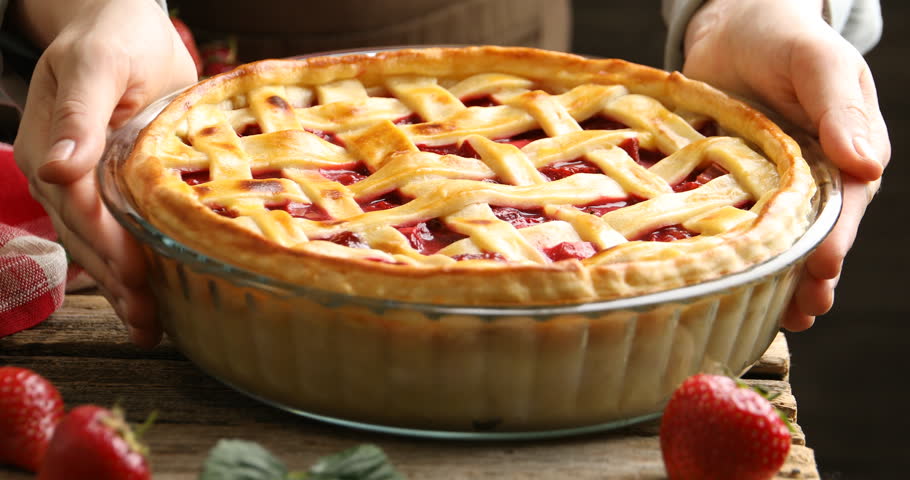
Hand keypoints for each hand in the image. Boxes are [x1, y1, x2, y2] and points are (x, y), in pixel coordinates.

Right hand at [13, 0, 197, 346]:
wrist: (122, 25)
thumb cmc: (113, 37)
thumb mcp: (97, 64)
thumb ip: (78, 114)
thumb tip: (56, 167)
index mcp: (55, 146)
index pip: (79, 207)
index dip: (106, 246)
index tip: (134, 279)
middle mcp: (64, 173)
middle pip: (87, 237)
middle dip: (117, 283)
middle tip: (151, 323)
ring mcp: (84, 183)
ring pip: (98, 245)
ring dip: (122, 289)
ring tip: (152, 329)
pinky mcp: (110, 186)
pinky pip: (114, 233)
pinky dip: (131, 268)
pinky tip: (152, 299)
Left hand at [681, 0, 889, 330]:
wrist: (733, 29)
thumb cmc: (785, 39)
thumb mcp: (818, 63)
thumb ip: (841, 107)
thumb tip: (868, 162)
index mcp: (845, 153)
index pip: (845, 204)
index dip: (836, 239)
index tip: (824, 269)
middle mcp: (811, 179)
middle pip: (814, 236)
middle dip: (810, 276)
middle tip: (801, 311)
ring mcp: (769, 188)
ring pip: (777, 241)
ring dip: (777, 280)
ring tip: (773, 317)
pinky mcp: (730, 187)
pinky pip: (733, 225)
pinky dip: (733, 255)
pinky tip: (726, 284)